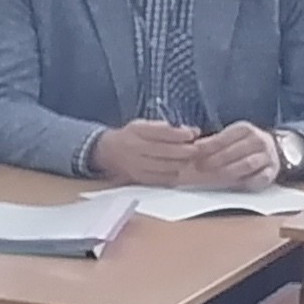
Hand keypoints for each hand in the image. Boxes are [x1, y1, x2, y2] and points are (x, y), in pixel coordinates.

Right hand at [86, 121, 204, 185]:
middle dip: (185, 150)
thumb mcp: (144, 125)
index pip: (161, 132)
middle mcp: (134, 147)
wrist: (108, 152)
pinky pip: (162, 178)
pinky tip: (176, 168)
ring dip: (181, 163)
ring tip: (187, 159)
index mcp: (136, 130)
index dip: (179, 134)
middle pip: (166, 151)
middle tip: (195, 149)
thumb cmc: (131, 136)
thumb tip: (193, 131)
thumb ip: (167, 128)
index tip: (192, 134)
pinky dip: (173, 174)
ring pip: (166, 166)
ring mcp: (136, 165)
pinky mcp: (139, 178)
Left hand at [179, 122, 282, 189]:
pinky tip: (235, 183)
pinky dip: (248, 181)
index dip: (207, 146)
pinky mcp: (273, 171)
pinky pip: (261, 177)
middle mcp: (259, 140)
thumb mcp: (228, 137)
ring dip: (228, 171)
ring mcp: (268, 156)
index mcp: (245, 129)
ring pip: (247, 164)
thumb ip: (210, 140)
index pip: (224, 138)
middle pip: (235, 152)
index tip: (194, 152)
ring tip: (213, 176)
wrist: (272, 149)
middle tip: (199, 167)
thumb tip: (188, 141)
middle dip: (215, 160)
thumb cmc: (241, 144)